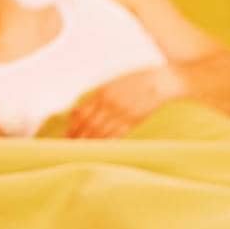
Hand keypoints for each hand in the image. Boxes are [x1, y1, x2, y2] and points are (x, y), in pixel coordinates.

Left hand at [68, 67, 183, 138]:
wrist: (162, 82)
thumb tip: (77, 110)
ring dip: (88, 141)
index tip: (67, 132)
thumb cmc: (137, 79)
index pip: (82, 112)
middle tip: (69, 144)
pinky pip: (115, 136)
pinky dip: (104, 142)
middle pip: (88, 124)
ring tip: (80, 149)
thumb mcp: (114, 82)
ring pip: (100, 132)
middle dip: (77, 136)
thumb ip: (97, 96)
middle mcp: (110, 104)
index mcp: (104, 92)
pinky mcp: (132, 122)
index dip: (73, 125)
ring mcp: (121, 114)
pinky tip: (98, 147)